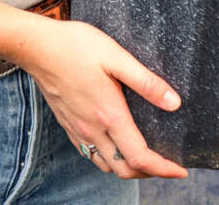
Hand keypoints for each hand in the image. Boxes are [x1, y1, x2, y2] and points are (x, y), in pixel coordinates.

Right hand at [19, 18, 188, 180]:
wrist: (37, 46)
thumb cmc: (76, 46)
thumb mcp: (116, 56)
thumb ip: (145, 82)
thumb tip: (174, 103)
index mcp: (109, 115)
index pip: (140, 157)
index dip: (164, 169)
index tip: (181, 171)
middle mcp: (92, 129)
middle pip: (124, 169)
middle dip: (148, 172)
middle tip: (166, 164)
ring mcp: (77, 129)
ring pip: (105, 165)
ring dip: (127, 167)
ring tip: (143, 156)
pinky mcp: (66, 123)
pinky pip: (89, 153)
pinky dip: (107, 158)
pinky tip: (113, 143)